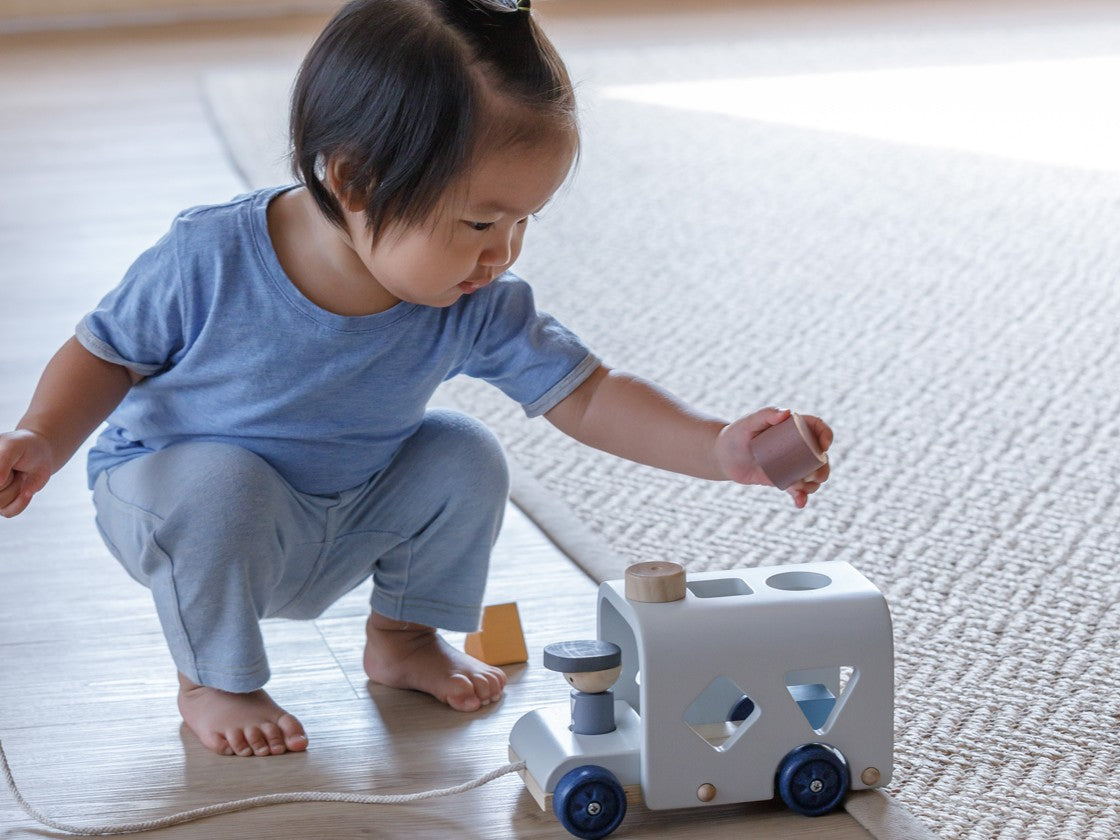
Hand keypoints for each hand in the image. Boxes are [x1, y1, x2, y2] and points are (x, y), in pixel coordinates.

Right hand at [0, 429, 53, 517]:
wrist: (41, 454)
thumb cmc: (23, 447)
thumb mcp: (13, 447)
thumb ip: (2, 462)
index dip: (2, 479)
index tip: (9, 470)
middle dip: (9, 482)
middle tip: (14, 470)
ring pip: (0, 504)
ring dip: (16, 490)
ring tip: (18, 475)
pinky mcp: (1, 505)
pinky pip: (8, 512)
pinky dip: (21, 501)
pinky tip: (25, 489)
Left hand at [715, 407, 832, 508]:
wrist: (724, 456)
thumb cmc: (736, 434)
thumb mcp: (748, 423)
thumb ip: (765, 414)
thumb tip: (788, 412)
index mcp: (793, 427)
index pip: (817, 428)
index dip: (826, 435)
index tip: (824, 446)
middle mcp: (797, 446)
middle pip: (820, 456)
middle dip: (824, 468)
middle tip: (815, 476)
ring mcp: (792, 464)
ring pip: (813, 475)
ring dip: (814, 485)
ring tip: (799, 488)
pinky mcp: (784, 479)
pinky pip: (798, 490)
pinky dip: (801, 497)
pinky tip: (799, 503)